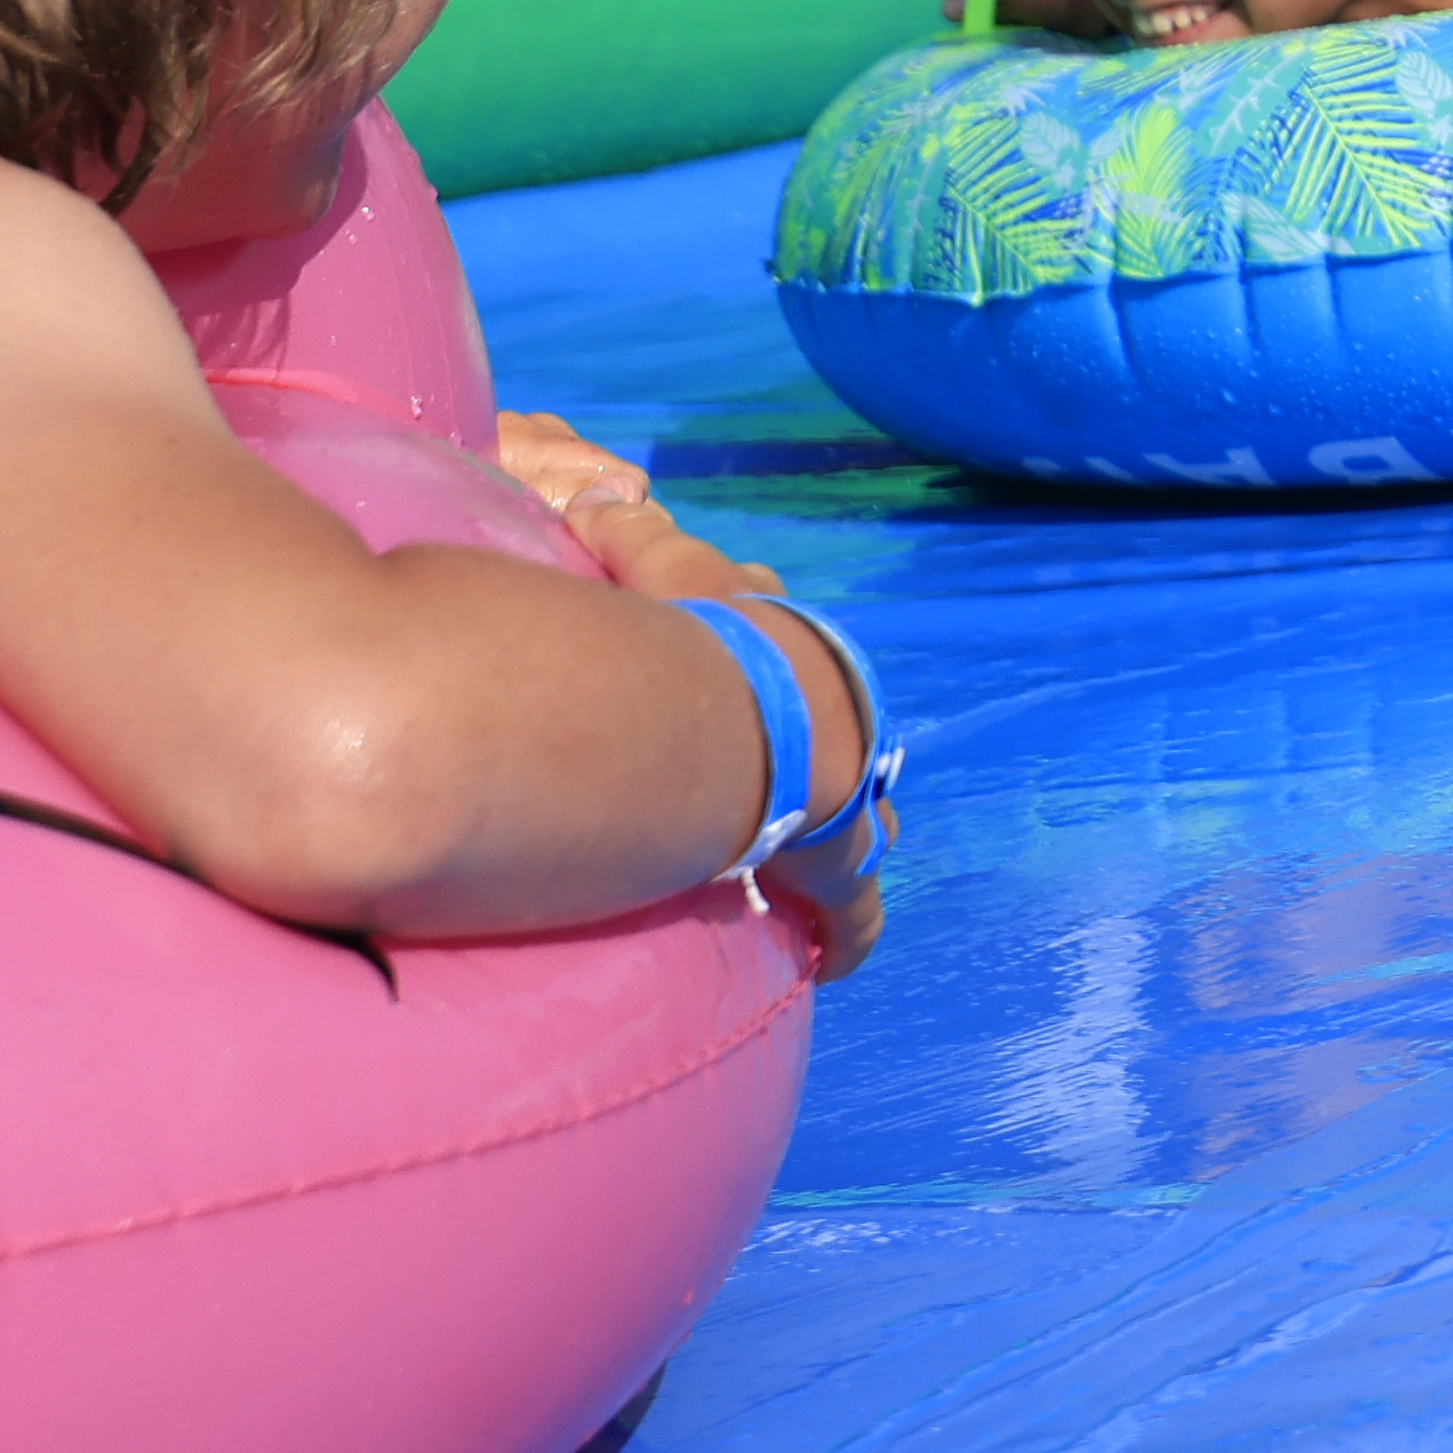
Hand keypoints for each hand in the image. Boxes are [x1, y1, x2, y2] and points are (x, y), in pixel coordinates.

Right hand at [489, 441, 891, 980]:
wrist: (751, 724)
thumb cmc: (698, 650)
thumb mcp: (669, 580)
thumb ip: (632, 537)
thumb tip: (595, 494)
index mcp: (796, 652)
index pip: (787, 639)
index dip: (766, 649)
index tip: (750, 661)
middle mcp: (836, 720)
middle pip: (841, 729)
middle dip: (825, 744)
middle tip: (795, 777)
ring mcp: (848, 797)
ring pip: (857, 815)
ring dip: (837, 831)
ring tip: (808, 860)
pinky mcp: (842, 867)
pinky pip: (850, 908)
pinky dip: (845, 931)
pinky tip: (834, 959)